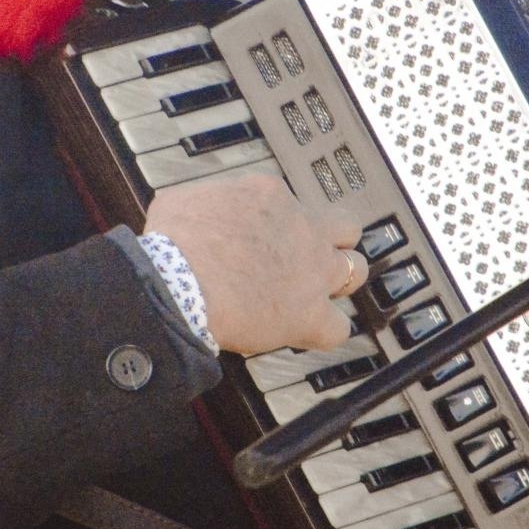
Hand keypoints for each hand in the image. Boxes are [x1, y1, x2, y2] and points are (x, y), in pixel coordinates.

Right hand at [144, 173, 366, 354]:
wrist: (179, 280)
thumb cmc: (174, 242)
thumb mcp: (183, 199)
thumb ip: (203, 201)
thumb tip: (195, 209)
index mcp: (270, 195)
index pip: (290, 204)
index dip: (279, 224)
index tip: (264, 237)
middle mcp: (301, 227)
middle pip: (343, 228)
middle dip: (333, 242)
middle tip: (310, 258)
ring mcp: (312, 270)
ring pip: (355, 271)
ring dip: (339, 283)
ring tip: (317, 296)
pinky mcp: (309, 313)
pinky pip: (338, 328)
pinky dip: (325, 332)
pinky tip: (308, 333)